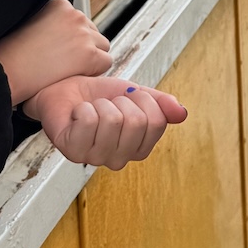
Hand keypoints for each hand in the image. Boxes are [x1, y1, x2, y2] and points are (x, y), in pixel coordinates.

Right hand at [0, 0, 111, 105]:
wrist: (6, 71)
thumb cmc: (10, 55)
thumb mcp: (28, 24)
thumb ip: (48, 24)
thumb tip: (60, 35)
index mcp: (59, 5)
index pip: (79, 21)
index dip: (72, 39)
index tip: (58, 50)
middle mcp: (74, 15)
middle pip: (93, 33)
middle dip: (82, 48)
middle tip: (64, 63)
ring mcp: (83, 34)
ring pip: (102, 46)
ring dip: (90, 58)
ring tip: (68, 70)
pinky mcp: (89, 54)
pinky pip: (106, 62)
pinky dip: (94, 71)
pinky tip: (74, 76)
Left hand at [23, 75, 187, 169]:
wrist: (65, 88)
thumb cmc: (98, 95)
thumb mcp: (135, 94)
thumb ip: (160, 104)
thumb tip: (182, 113)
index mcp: (137, 148)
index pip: (157, 123)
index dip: (144, 101)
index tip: (130, 98)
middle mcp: (118, 159)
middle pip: (136, 122)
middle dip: (122, 101)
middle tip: (110, 103)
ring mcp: (95, 157)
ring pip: (112, 120)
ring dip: (101, 104)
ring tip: (93, 108)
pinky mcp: (72, 150)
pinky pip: (89, 120)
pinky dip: (84, 107)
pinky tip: (78, 113)